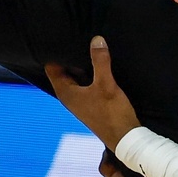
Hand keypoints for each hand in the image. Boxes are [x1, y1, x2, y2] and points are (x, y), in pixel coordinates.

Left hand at [45, 36, 141, 150]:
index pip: (52, 68)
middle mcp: (70, 96)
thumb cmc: (112, 112)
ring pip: (77, 77)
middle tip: (80, 39)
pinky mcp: (92, 102)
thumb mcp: (106, 84)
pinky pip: (86, 83)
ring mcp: (80, 100)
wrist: (124, 137)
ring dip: (83, 66)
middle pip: (64, 71)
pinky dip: (90, 74)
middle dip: (71, 57)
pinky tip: (101, 65)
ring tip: (91, 48)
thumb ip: (100, 61)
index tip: (64, 39)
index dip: (57, 54)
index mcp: (66, 92)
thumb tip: (96, 39)